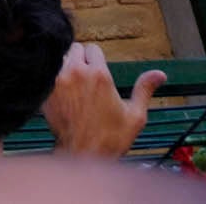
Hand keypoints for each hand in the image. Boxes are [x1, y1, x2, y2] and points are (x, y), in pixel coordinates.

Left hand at [44, 43, 161, 155]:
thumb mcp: (134, 116)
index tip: (98, 73)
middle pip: (74, 49)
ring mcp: (57, 81)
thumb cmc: (110, 139)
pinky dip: (53, 78)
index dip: (97, 60)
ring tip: (74, 86)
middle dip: (81, 60)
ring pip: (60, 59)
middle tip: (86, 78)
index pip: (93, 49)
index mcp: (99, 75)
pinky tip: (62, 94)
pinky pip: (47, 72)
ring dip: (66, 67)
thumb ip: (144, 89)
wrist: (82, 156)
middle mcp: (76, 73)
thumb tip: (160, 74)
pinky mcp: (45, 90)